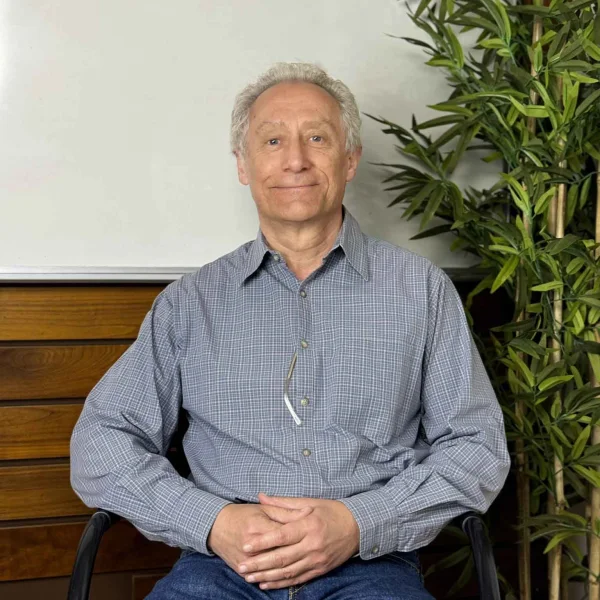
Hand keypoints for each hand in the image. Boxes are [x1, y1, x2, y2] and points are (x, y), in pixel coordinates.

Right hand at [207, 502, 312, 574]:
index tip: (316, 534)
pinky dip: (273, 580)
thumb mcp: (263, 509)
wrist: (216, 526)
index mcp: (259, 526)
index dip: (302, 534)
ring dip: (290, 569)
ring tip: (305, 567)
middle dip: (299, 554)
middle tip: (316, 553)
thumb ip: (286, 511)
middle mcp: (252, 544)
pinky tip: (286, 578)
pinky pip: (259, 577)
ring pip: (271, 569)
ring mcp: (246, 559)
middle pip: (280, 554)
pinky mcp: (240, 569)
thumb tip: (308, 512)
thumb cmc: (242, 514)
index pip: (285, 534)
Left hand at [237, 493, 359, 589]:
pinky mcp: (320, 570)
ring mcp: (316, 560)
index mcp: (308, 525)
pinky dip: (281, 583)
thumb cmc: (331, 511)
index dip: (263, 542)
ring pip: (288, 572)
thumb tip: (261, 497)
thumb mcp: (309, 502)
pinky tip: (266, 584)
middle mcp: (312, 545)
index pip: (281, 535)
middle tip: (241, 566)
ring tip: (249, 577)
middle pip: (282, 557)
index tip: (246, 546)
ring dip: (267, 576)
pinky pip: (297, 579)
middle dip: (259, 563)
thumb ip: (283, 503)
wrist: (357, 527)